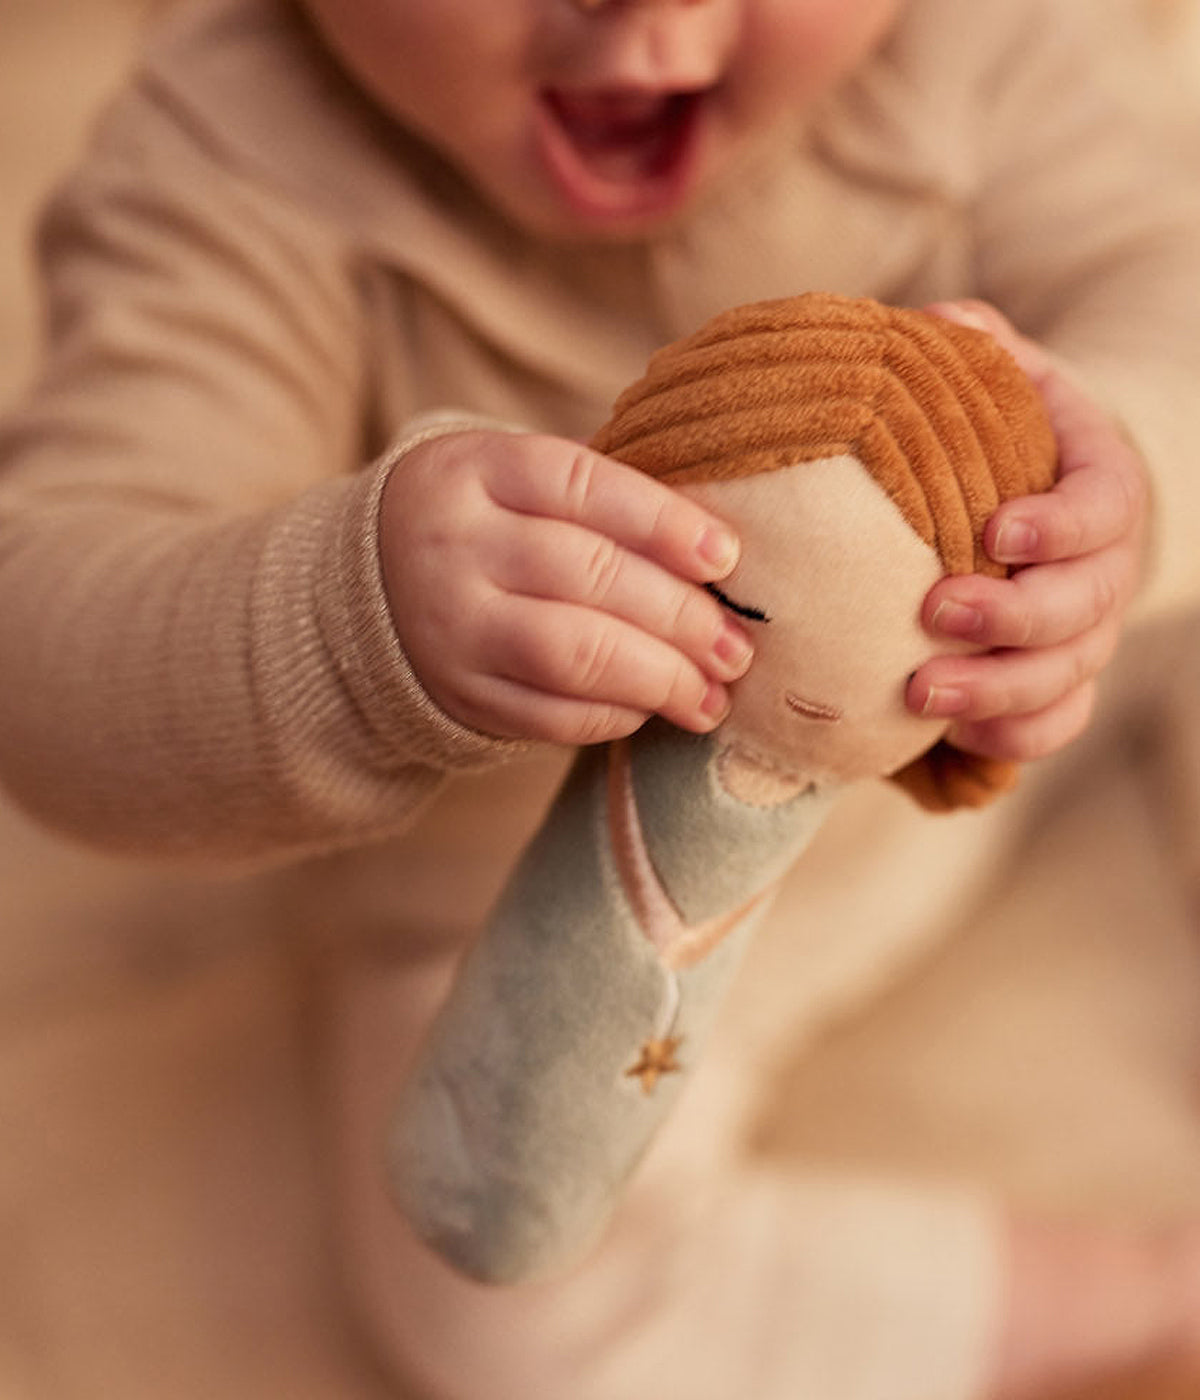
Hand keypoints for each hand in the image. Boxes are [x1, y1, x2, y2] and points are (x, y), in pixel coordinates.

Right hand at [378, 429, 754, 745]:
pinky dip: (615, 715)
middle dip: (680, 617)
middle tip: (737, 648)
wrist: (374, 581)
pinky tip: (652, 710)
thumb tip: (721, 562)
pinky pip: (551, 715)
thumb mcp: (518, 483)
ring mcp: (451, 625)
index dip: (663, 522)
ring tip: (712, 696)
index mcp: (476, 470)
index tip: (726, 558)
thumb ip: (602, 504)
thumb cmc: (488, 522)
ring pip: (574, 654)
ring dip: (660, 679)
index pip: (582, 487)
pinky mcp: (459, 693)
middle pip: (589, 577)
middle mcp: (455, 544)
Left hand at [906, 300, 1148, 762]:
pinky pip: (1056, 722)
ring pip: (1069, 675)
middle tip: (934, 614)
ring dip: (999, 691)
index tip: (996, 532)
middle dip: (1014, 619)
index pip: (1103, 507)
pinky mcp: (1060, 677)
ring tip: (918, 695)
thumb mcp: (999, 377)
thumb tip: (939, 321)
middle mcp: (1104, 565)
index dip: (1060, 525)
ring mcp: (1087, 629)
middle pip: (1086, 606)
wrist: (1032, 494)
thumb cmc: (1005, 432)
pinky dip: (1014, 737)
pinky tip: (954, 739)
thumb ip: (975, 347)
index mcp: (1099, 483)